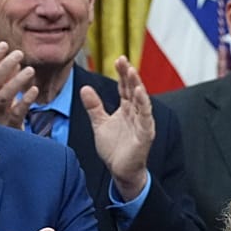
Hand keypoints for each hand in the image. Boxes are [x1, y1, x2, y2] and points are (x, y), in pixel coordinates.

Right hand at [0, 41, 38, 128]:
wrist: (12, 148)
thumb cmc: (8, 118)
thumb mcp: (5, 97)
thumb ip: (8, 80)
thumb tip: (14, 60)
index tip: (3, 44)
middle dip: (4, 65)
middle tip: (19, 53)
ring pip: (3, 97)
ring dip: (16, 81)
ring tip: (30, 70)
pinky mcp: (10, 128)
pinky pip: (16, 114)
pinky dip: (25, 101)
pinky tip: (34, 91)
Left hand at [82, 55, 152, 201]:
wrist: (120, 171)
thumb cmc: (114, 149)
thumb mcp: (99, 124)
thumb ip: (94, 107)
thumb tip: (85, 88)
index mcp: (126, 109)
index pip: (125, 88)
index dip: (122, 74)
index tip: (118, 59)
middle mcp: (136, 113)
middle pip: (133, 90)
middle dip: (129, 75)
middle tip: (123, 60)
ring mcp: (142, 123)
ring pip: (141, 100)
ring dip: (137, 85)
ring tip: (132, 71)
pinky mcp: (145, 134)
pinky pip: (145, 116)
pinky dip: (143, 104)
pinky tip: (140, 92)